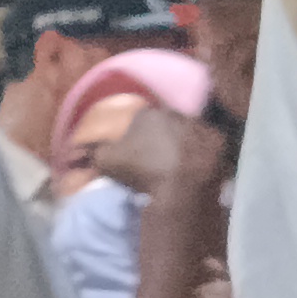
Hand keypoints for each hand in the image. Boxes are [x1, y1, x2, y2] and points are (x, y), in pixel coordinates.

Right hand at [92, 105, 218, 200]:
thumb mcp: (107, 162)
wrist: (182, 184)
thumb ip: (94, 152)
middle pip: (166, 123)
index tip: (136, 154)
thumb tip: (77, 149)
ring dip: (184, 143)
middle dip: (162, 137)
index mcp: (148, 113)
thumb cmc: (142, 169)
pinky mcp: (219, 141)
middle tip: (157, 159)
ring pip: (188, 132)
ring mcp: (200, 125)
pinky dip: (202, 154)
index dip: (136, 137)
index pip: (139, 120)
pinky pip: (208, 145)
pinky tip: (197, 168)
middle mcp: (176, 112)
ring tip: (179, 165)